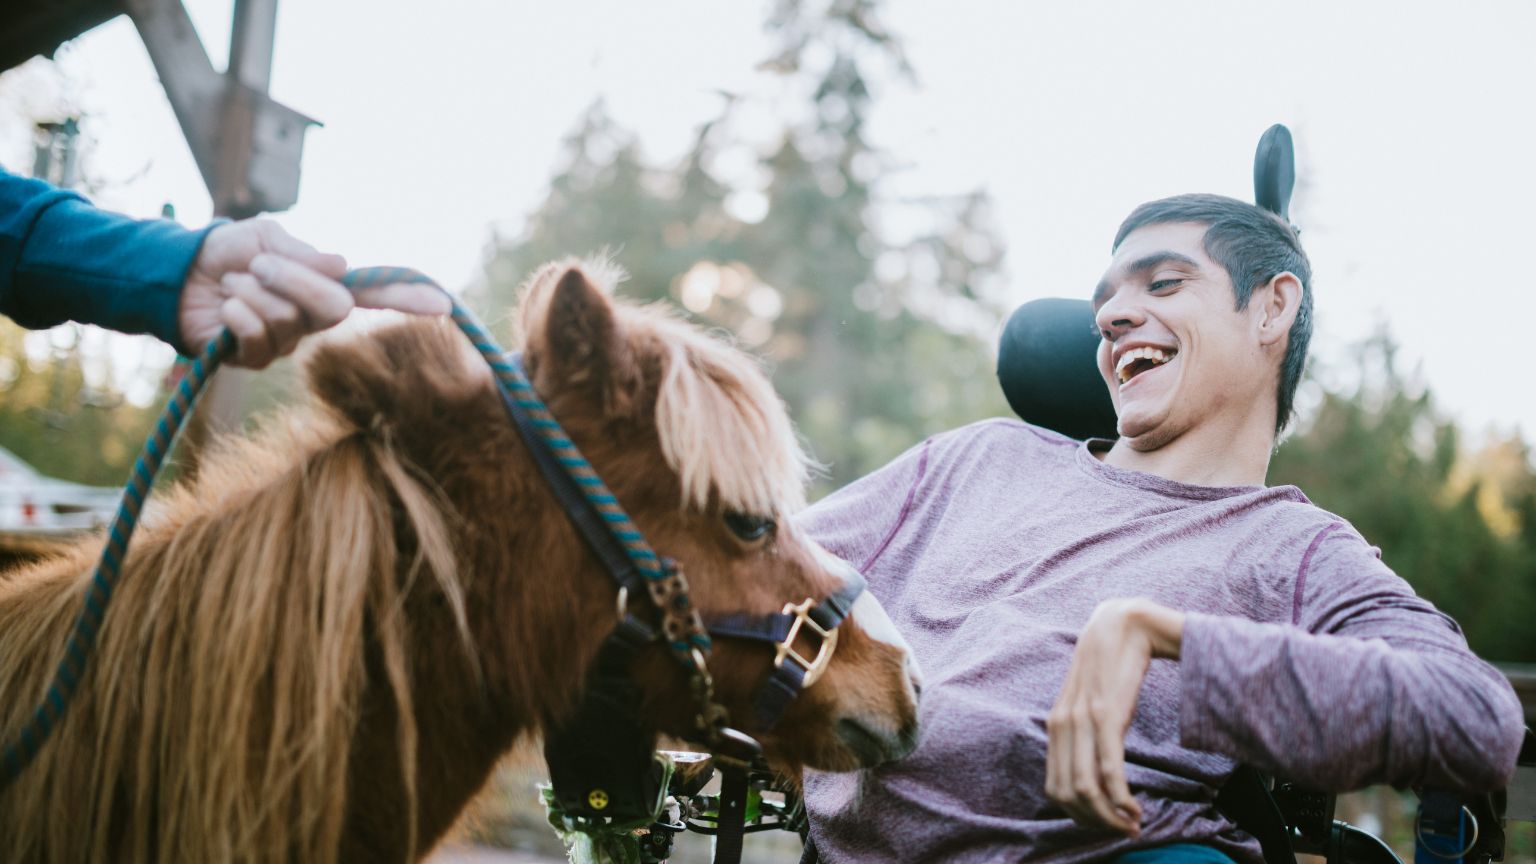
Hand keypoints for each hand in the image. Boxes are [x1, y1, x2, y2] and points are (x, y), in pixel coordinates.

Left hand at [176, 219, 450, 367]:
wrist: (175, 275)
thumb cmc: (226, 253)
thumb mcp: (266, 238)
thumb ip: (303, 254)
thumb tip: (341, 267)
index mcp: (325, 285)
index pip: (376, 293)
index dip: (408, 297)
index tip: (443, 303)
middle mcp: (314, 318)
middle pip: (334, 308)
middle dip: (294, 279)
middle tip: (259, 264)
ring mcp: (288, 341)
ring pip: (289, 318)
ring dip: (251, 290)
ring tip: (232, 283)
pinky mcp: (256, 359)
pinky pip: (257, 335)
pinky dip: (236, 311)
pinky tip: (225, 307)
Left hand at [1046, 598, 1183, 836]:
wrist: (1126, 624)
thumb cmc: (1113, 665)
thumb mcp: (1093, 701)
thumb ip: (1088, 730)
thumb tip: (1096, 767)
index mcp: (1056, 725)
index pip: (1055, 787)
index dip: (1079, 815)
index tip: (1106, 823)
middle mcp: (1062, 725)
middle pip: (1067, 795)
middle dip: (1095, 822)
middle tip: (1124, 832)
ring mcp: (1082, 720)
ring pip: (1085, 789)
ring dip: (1109, 816)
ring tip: (1133, 825)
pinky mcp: (1106, 715)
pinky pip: (1108, 770)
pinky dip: (1121, 798)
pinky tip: (1135, 808)